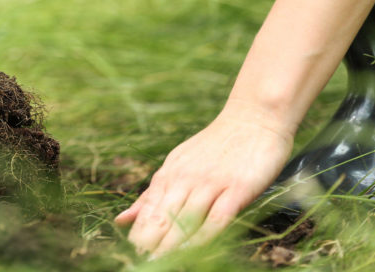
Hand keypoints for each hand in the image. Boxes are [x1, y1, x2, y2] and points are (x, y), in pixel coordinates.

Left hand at [114, 101, 293, 255]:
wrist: (254, 118)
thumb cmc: (216, 146)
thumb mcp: (177, 165)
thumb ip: (151, 196)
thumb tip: (121, 220)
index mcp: (169, 175)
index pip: (147, 210)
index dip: (139, 235)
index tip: (131, 254)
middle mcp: (185, 179)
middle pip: (162, 217)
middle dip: (150, 243)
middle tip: (142, 262)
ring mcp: (211, 183)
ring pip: (186, 219)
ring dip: (172, 244)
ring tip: (160, 262)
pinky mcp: (237, 188)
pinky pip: (218, 217)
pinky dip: (205, 236)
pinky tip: (195, 251)